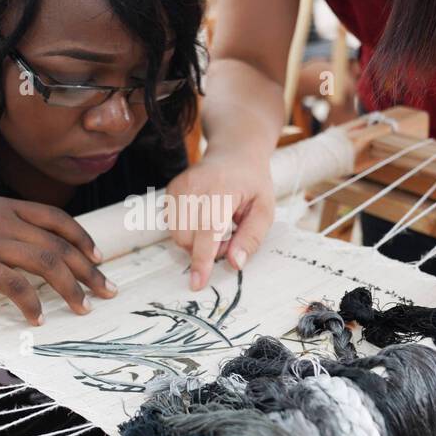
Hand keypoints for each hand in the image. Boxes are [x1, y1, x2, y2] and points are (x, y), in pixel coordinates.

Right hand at [0, 197, 116, 324]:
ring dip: (70, 288)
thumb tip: (25, 243)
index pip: (56, 218)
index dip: (82, 237)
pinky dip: (32, 303)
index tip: (97, 257)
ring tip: (83, 308)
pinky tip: (39, 318)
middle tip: (107, 290)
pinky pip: (15, 286)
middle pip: (59, 244)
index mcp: (3, 206)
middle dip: (89, 270)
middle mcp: (2, 220)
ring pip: (46, 263)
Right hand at [165, 150, 274, 290]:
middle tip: (227, 236)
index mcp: (222, 189)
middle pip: (186, 237)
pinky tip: (203, 217)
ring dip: (195, 242)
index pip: (207, 230)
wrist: (235, 153)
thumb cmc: (252, 183)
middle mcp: (194, 185)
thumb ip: (251, 238)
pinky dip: (187, 230)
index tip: (197, 282)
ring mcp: (179, 186)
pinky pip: (172, 224)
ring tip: (216, 226)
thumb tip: (235, 263)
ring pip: (176, 234)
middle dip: (204, 250)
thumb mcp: (264, 210)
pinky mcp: (171, 190)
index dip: (202, 259)